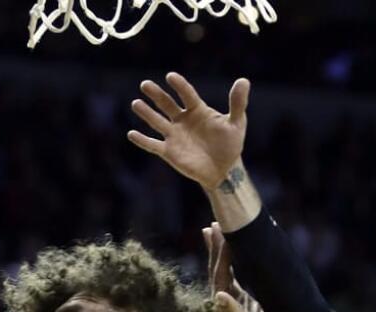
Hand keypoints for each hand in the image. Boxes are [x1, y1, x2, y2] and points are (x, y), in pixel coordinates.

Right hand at [128, 73, 249, 190]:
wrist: (224, 170)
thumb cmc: (230, 145)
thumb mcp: (237, 123)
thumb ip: (237, 103)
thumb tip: (243, 80)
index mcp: (198, 110)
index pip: (187, 95)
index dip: (179, 86)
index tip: (170, 76)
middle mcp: (183, 120)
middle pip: (167, 104)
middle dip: (156, 95)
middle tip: (145, 85)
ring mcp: (175, 136)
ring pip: (157, 122)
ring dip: (146, 113)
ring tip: (135, 103)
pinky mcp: (169, 152)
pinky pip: (153, 145)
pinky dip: (142, 140)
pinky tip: (131, 134)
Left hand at [204, 223, 285, 311]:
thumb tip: (218, 295)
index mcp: (224, 305)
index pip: (220, 273)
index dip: (220, 252)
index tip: (221, 231)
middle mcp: (224, 302)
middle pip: (218, 269)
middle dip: (216, 247)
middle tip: (213, 224)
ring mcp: (233, 302)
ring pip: (225, 271)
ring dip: (222, 252)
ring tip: (218, 233)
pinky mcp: (244, 303)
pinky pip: (235, 277)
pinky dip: (234, 264)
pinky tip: (235, 256)